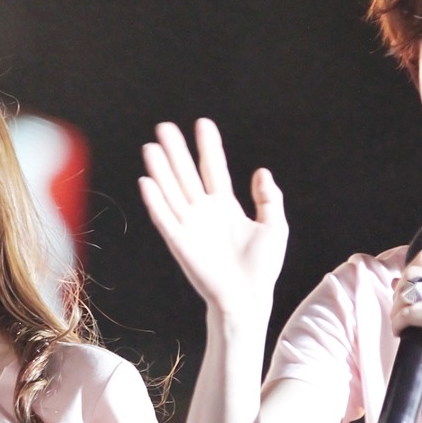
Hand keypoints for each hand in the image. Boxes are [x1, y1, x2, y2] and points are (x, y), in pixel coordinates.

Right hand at [139, 118, 287, 319]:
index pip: (213, 169)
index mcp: (225, 207)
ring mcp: (190, 227)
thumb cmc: (262, 268)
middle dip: (176, 151)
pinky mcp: (180, 244)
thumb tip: (261, 172)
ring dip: (160, 170)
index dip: (208, 147)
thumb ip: (269, 198)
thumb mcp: (274, 225)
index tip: (202, 123)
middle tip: (164, 127)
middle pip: (186, 175)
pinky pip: (165, 219)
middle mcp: (204, 213)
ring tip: (151, 147)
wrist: (248, 299)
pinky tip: (147, 182)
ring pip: (172, 192)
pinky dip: (155, 201)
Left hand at [390, 248, 421, 389]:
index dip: (409, 272)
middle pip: (413, 270)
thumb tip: (396, 281)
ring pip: (406, 290)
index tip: (406, 291)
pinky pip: (405, 313)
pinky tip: (400, 332)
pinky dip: (397, 323)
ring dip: (397, 308)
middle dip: (400, 289)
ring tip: (400, 323)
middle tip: (401, 309)